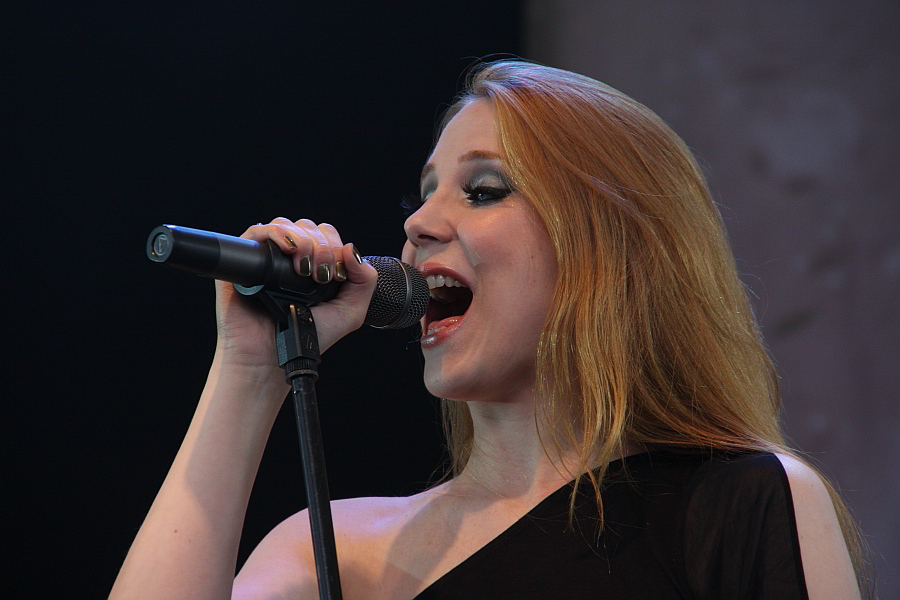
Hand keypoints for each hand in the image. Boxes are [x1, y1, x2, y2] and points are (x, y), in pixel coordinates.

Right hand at [213, 218, 377, 375]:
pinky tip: (289, 249)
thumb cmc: (307, 338)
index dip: (335, 247)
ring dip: (303, 240)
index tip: (336, 274)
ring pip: (287, 225)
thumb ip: (364, 282)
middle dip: (322, 246)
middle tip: (320, 275)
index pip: (327, 236)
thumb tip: (352, 249)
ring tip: (304, 269)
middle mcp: (291, 259)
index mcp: (314, 266)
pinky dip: (276, 232)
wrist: (272, 357)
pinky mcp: (244, 262)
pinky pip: (258, 232)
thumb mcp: (349, 312)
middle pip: (309, 228)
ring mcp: (268, 259)